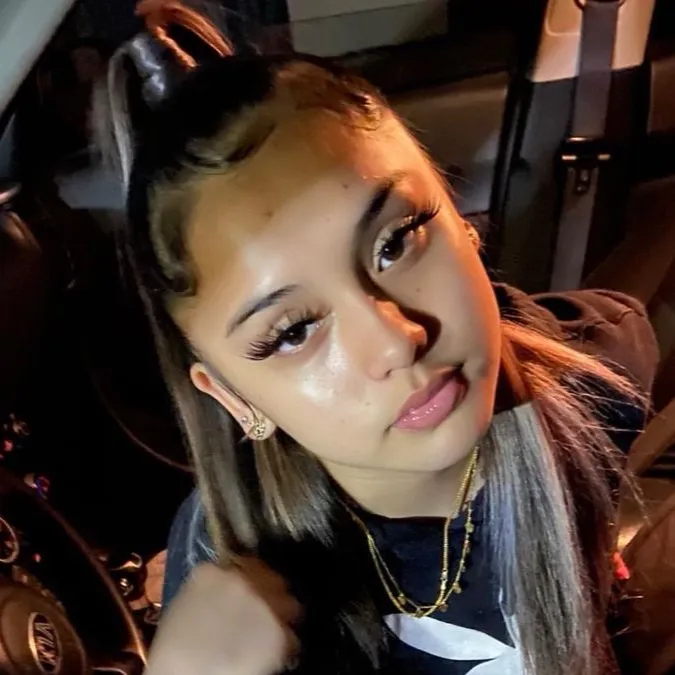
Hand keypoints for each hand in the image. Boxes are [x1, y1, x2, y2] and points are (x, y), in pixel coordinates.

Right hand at [145, 560, 300, 674]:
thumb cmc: (174, 649)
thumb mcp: (186, 604)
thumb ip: (211, 589)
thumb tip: (228, 593)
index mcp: (213, 571)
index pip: (246, 563)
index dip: (251, 580)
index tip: (250, 593)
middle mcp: (243, 580)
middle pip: (273, 579)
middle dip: (270, 596)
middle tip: (263, 616)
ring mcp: (263, 603)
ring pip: (290, 605)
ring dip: (282, 618)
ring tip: (270, 635)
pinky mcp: (277, 633)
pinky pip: (292, 639)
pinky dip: (284, 649)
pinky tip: (270, 657)